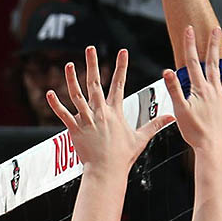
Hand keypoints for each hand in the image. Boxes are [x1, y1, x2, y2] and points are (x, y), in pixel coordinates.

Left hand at [47, 46, 174, 176]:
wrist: (107, 171)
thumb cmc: (123, 156)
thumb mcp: (141, 138)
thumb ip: (154, 125)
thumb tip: (172, 118)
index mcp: (115, 112)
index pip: (119, 84)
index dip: (121, 67)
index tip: (123, 52)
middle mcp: (100, 112)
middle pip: (95, 83)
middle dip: (92, 64)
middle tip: (90, 48)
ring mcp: (87, 120)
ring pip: (77, 95)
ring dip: (71, 79)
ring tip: (69, 64)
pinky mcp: (75, 129)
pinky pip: (64, 114)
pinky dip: (56, 104)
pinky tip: (49, 92)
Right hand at [162, 26, 221, 152]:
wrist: (212, 149)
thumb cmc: (195, 133)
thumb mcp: (179, 110)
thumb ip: (174, 89)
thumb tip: (167, 71)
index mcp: (200, 90)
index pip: (192, 62)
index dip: (190, 45)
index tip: (189, 30)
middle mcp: (214, 91)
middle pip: (214, 63)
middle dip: (213, 44)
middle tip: (215, 29)